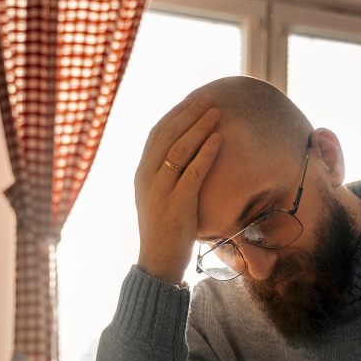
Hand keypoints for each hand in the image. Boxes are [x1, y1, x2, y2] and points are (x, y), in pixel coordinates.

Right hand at [135, 94, 220, 284]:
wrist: (158, 262)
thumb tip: (187, 155)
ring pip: (179, 149)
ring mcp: (160, 190)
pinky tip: (219, 140)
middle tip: (209, 98)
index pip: (157, 134)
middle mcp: (147, 178)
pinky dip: (206, 153)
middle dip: (190, 113)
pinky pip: (192, 172)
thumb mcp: (161, 198)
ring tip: (217, 112)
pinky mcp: (176, 204)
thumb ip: (168, 177)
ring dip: (200, 127)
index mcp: (142, 174)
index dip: (176, 115)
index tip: (194, 101)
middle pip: (168, 135)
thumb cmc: (165, 231)